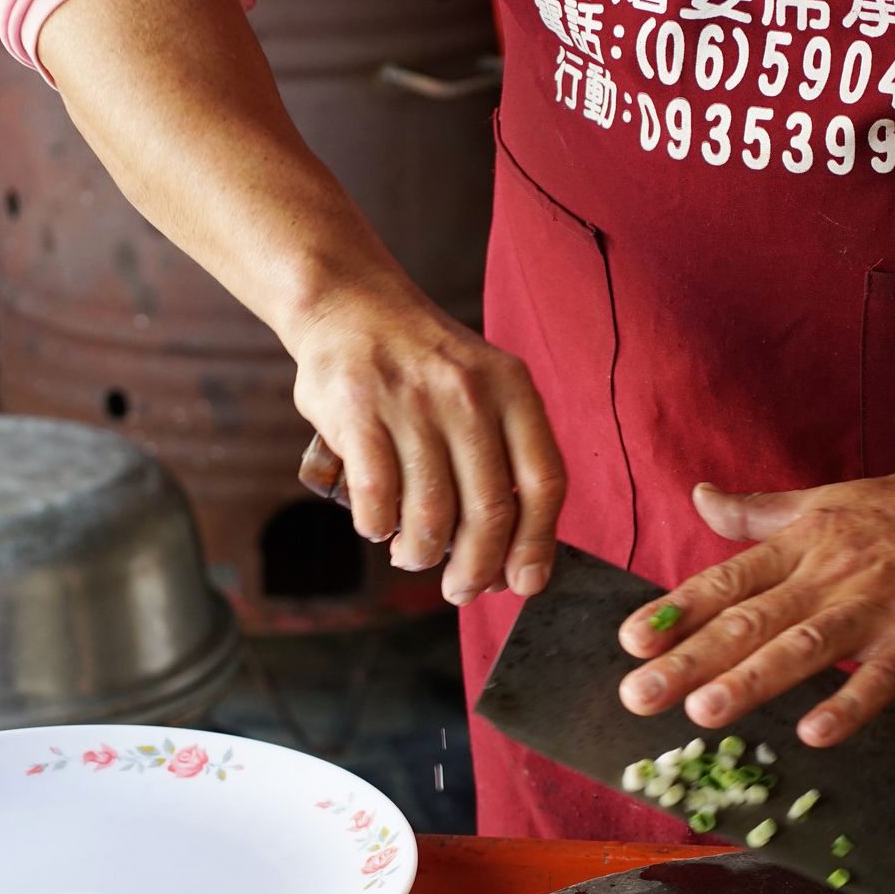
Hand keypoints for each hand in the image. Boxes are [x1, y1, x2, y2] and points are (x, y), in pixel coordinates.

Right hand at [287, 278, 565, 603]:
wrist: (350, 303)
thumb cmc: (423, 365)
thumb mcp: (484, 387)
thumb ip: (503, 459)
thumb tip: (510, 559)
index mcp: (512, 389)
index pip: (544, 481)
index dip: (537, 544)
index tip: (524, 583)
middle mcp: (468, 393)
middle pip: (489, 511)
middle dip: (475, 569)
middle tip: (459, 589)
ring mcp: (412, 401)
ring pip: (431, 514)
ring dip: (422, 553)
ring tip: (412, 556)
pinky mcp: (358, 411)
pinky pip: (376, 497)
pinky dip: (378, 528)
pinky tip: (377, 527)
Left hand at [615, 454, 894, 745]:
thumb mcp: (824, 501)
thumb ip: (757, 513)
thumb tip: (699, 498)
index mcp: (800, 546)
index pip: (726, 580)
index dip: (675, 612)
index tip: (627, 642)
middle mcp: (828, 576)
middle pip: (749, 621)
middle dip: (690, 659)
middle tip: (638, 695)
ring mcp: (874, 609)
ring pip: (803, 647)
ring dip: (752, 680)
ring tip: (703, 712)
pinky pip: (880, 678)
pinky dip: (848, 705)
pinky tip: (813, 733)